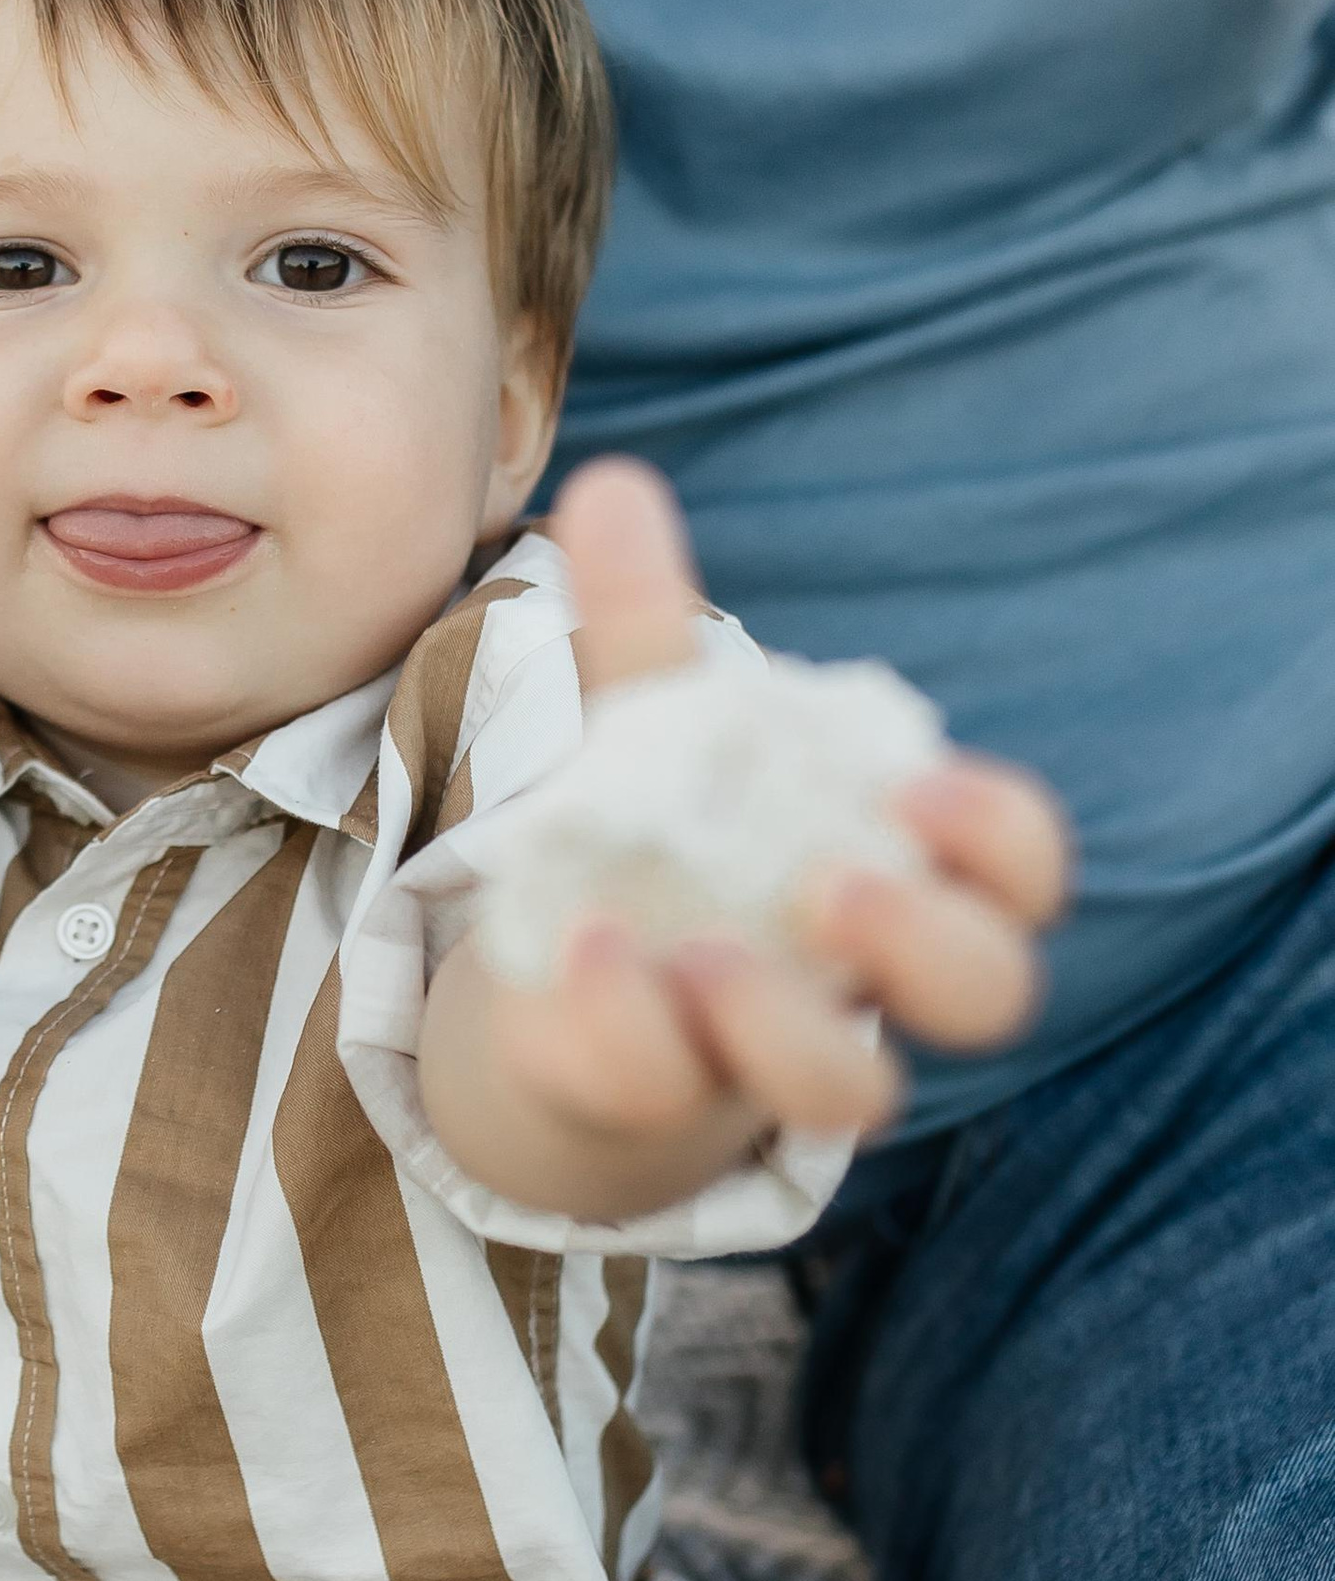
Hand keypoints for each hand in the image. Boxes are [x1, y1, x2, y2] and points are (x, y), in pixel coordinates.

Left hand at [489, 459, 1068, 1152]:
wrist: (556, 975)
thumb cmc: (657, 834)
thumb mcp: (650, 724)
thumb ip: (644, 617)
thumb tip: (612, 481)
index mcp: (905, 867)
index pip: (1023, 868)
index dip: (1001, 841)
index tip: (922, 792)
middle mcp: (868, 976)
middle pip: (989, 994)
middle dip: (930, 947)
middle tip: (832, 885)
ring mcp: (776, 1052)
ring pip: (856, 1092)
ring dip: (787, 1027)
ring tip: (694, 956)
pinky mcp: (666, 1099)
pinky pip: (675, 1095)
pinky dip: (629, 1031)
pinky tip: (581, 957)